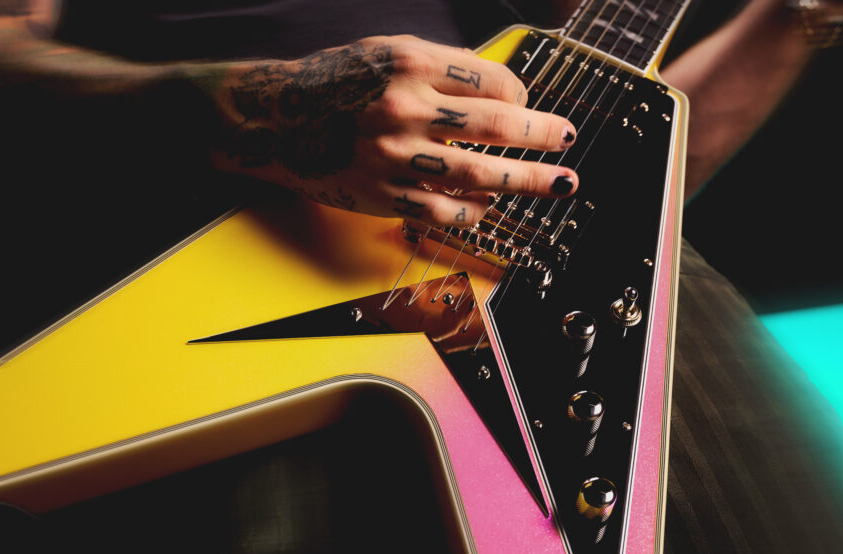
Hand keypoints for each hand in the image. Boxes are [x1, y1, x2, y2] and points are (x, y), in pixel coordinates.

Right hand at [210, 34, 578, 226]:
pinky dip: (476, 211)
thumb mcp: (387, 53)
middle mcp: (404, 109)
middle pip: (497, 127)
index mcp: (410, 64)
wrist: (276, 119)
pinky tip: (491, 206)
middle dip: (542, 136)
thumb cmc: (336, 83)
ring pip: (480, 175)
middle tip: (567, 140)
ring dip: (529, 181)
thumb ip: (443, 69)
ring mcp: (394, 157)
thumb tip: (503, 93)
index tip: (528, 107)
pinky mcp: (384, 196)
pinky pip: (446, 212)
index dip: (521, 96)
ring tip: (560, 183)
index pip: (492, 82)